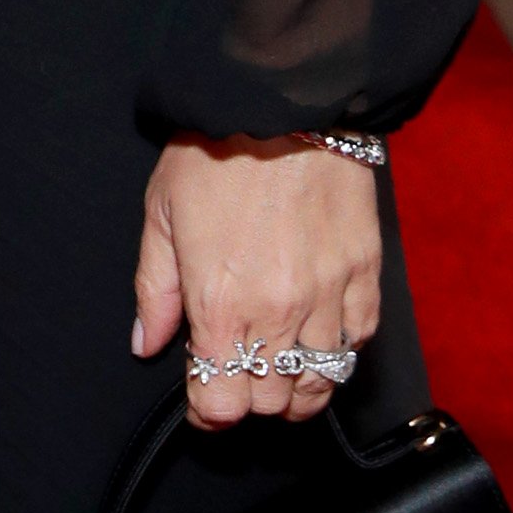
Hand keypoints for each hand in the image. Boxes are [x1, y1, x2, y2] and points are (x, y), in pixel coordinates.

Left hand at [132, 136, 381, 428]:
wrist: (282, 101)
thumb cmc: (214, 150)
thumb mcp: (161, 214)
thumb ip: (155, 290)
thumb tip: (147, 344)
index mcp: (221, 304)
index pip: (223, 402)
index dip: (209, 412)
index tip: (202, 399)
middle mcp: (279, 313)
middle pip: (271, 400)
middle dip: (248, 397)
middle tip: (235, 372)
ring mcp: (329, 297)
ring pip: (321, 384)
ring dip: (295, 386)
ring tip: (277, 367)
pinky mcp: (365, 275)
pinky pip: (358, 342)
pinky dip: (338, 352)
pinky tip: (317, 337)